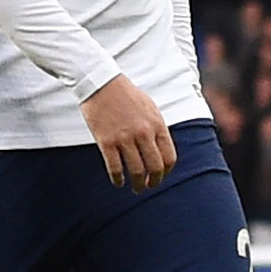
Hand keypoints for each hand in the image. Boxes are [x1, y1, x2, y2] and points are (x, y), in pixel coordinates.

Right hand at [80, 75, 175, 192]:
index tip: (160, 176)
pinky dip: (118, 179)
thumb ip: (157, 128)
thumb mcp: (150, 108)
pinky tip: (118, 182)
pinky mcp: (106, 142)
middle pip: (155, 168)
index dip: (166, 171)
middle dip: (154, 182)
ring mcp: (125, 138)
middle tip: (148, 186)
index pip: (169, 157)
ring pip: (136, 171)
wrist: (101, 83)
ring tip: (135, 188)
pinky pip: (115, 168)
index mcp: (157, 125)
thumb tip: (161, 149)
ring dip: (137, 184)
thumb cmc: (126, 95)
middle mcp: (143, 133)